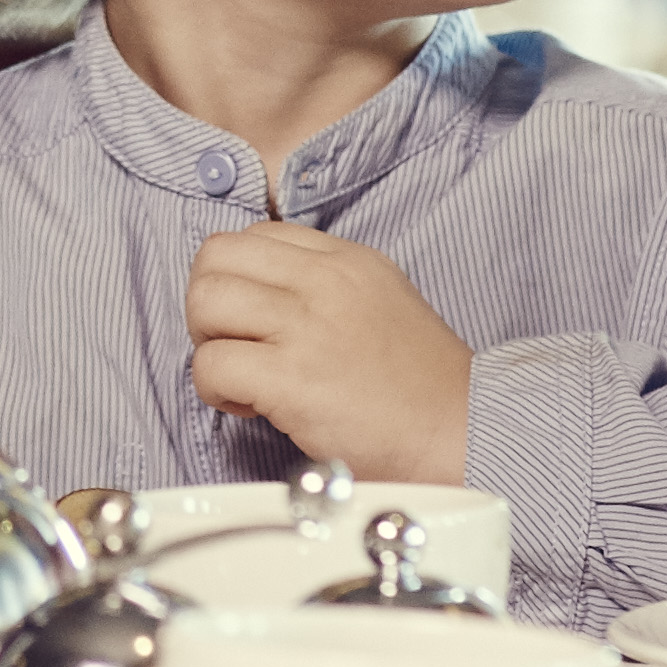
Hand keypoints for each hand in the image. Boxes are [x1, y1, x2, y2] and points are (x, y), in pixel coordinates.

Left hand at [185, 220, 471, 480]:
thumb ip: (327, 285)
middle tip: (233, 343)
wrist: (462, 432)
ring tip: (241, 375)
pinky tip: (250, 406)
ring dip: (207, 343)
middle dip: (207, 303)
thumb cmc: (422, 384)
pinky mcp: (292, 379)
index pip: (254, 235)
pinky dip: (215, 390)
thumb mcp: (382, 300)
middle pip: (214, 256)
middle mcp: (324, 282)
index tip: (253, 318)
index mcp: (346, 259)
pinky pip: (211, 365)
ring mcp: (307, 327)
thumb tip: (262, 293)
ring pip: (204, 302)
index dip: (238, 278)